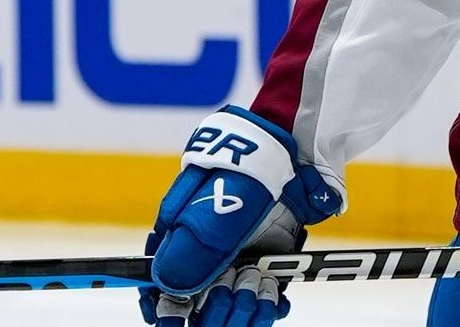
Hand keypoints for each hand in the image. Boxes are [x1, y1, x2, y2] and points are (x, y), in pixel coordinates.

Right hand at [140, 106, 343, 325]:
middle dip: (213, 309)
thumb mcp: (217, 206)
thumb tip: (168, 288)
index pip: (159, 286)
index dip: (166, 310)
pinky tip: (278, 300)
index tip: (177, 323)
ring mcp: (236, 255)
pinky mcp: (265, 257)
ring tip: (261, 286)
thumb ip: (193, 247)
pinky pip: (261, 296)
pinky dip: (269, 304)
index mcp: (177, 234)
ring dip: (244, 308)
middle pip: (196, 303)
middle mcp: (203, 250)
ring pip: (230, 304)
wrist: (300, 150)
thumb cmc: (250, 168)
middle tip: (237, 288)